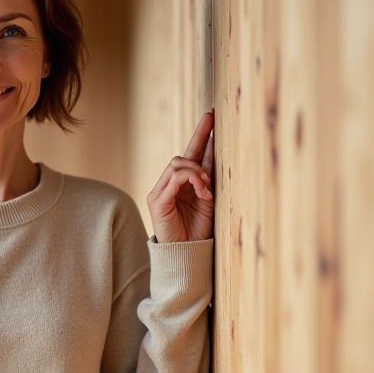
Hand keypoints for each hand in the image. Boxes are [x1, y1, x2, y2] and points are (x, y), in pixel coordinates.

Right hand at [147, 110, 214, 242]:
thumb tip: (216, 154)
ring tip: (207, 186)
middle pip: (183, 155)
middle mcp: (168, 186)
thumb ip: (208, 180)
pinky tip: (203, 192)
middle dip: (200, 138)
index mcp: (182, 186)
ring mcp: (160, 192)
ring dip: (197, 170)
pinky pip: (174, 177)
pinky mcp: (157, 200)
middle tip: (213, 121)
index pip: (191, 155)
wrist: (188, 255)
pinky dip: (192, 180)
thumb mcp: (209, 200)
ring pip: (177, 163)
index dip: (201, 136)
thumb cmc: (199, 232)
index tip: (211, 117)